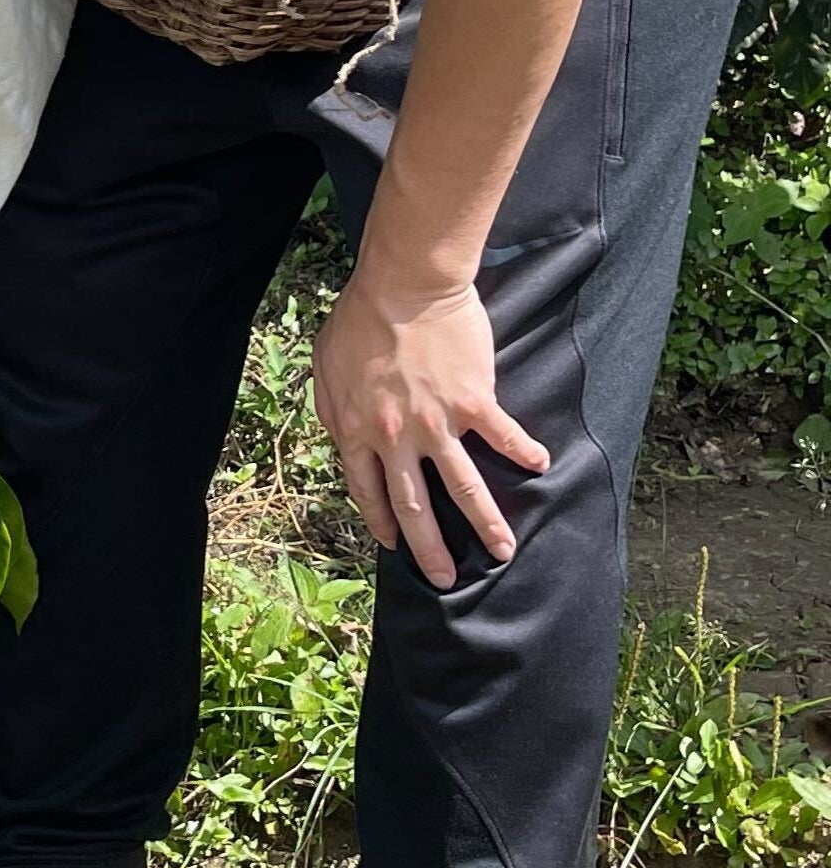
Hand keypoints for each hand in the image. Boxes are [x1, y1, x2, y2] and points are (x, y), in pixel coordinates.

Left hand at [311, 275, 549, 588]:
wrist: (403, 286)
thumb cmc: (359, 320)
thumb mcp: (326, 370)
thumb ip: (334, 412)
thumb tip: (345, 441)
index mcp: (357, 430)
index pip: (367, 490)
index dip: (381, 520)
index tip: (393, 544)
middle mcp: (396, 437)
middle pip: (415, 505)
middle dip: (430, 548)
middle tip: (446, 580)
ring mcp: (437, 423)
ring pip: (464, 488)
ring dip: (485, 525)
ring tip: (503, 553)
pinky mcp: (473, 403)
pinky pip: (503, 438)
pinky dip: (524, 454)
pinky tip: (541, 467)